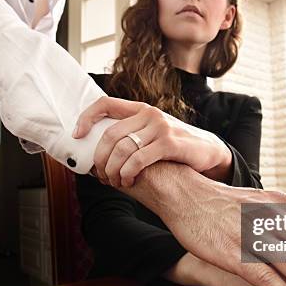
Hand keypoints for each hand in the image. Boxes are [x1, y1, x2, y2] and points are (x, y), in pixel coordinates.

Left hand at [73, 96, 231, 186]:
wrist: (208, 151)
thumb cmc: (175, 147)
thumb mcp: (153, 133)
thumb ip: (132, 135)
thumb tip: (100, 152)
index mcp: (141, 109)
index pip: (105, 103)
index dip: (86, 117)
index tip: (77, 135)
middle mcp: (149, 113)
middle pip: (110, 134)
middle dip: (100, 159)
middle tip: (101, 175)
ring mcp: (160, 127)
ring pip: (121, 149)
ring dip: (113, 170)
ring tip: (115, 182)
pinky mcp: (169, 143)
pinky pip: (138, 159)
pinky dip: (127, 173)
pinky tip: (128, 181)